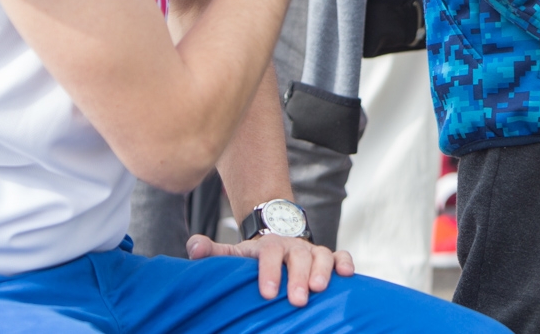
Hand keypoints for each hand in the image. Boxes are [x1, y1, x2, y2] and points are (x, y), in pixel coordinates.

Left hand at [186, 233, 354, 304]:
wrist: (276, 239)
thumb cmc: (253, 257)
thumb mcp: (233, 253)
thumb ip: (213, 251)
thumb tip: (193, 247)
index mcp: (268, 247)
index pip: (269, 256)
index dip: (269, 272)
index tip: (267, 293)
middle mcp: (292, 247)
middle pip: (298, 257)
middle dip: (299, 278)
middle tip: (298, 300)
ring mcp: (311, 251)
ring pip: (321, 255)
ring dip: (323, 271)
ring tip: (320, 289)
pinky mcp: (327, 256)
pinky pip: (340, 254)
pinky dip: (344, 262)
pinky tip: (347, 275)